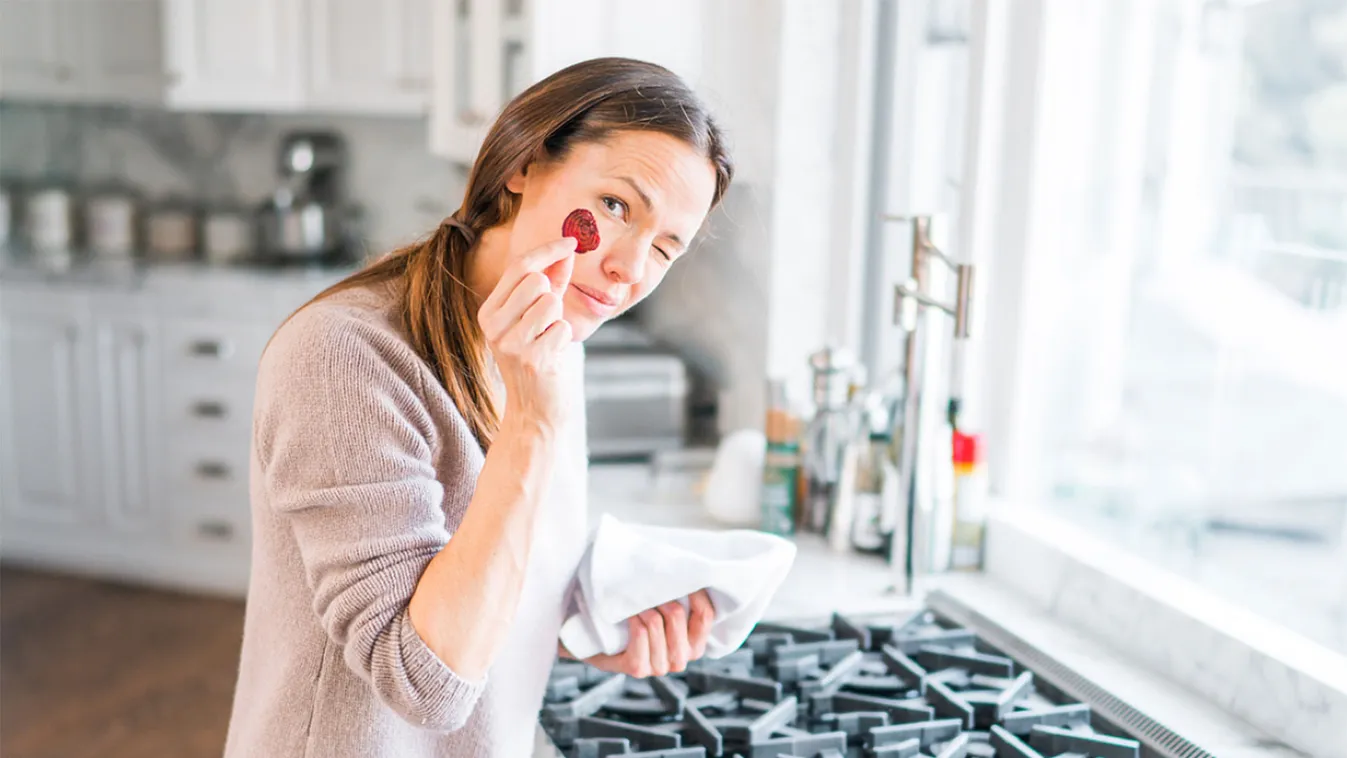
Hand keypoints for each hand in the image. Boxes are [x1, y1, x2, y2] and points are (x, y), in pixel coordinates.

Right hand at [476, 238, 576, 427]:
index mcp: (489, 312)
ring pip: (550, 303)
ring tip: (548, 340)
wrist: (534, 411)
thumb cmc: (538, 358)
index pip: (518, 266)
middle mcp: (492, 326)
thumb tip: (567, 249)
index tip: (572, 241)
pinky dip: (564, 339)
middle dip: (552, 295)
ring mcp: (509, 344)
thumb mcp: (537, 317)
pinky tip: (553, 356)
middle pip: (535, 281)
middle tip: (548, 320)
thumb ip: (550, 283)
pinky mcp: (531, 359)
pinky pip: (562, 328)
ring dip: (558, 319)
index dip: (548, 250)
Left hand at [581, 590, 715, 677]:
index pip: (705, 615)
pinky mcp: (637, 668)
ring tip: (637, 607)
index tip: (681, 579)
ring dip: (642, 608)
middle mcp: (680, 660)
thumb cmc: (638, 621)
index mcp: (694, 647)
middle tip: (650, 596)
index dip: (695, 593)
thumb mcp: (664, 611)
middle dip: (661, 599)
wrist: (600, 644)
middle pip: (677, 615)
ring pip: (656, 623)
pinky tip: (629, 618)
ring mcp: (659, 667)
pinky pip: (640, 633)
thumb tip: (690, 576)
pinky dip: (633, 619)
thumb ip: (682, 601)